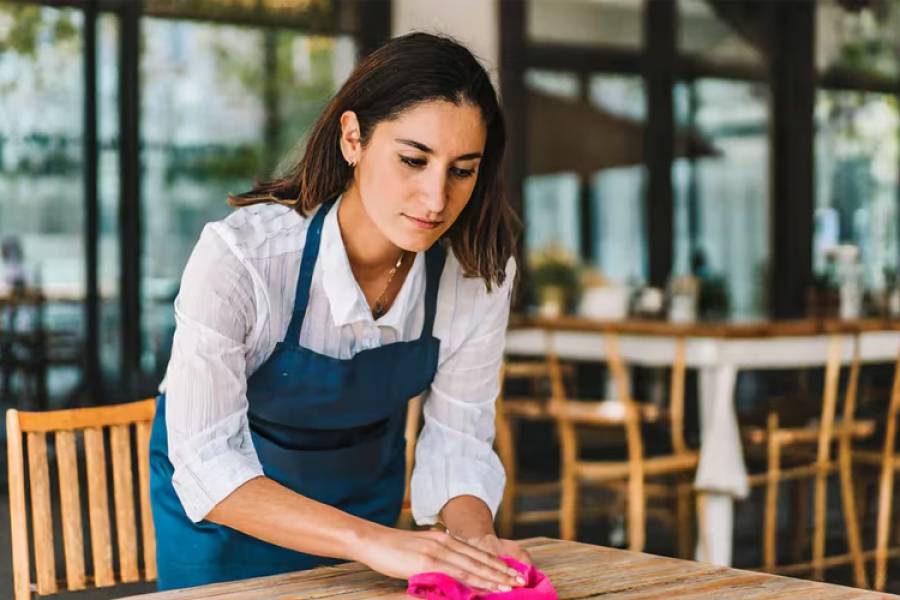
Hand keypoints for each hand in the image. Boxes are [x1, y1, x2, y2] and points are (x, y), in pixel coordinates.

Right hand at [354, 526, 527, 592]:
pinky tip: (481, 589)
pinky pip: (453, 573)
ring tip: (508, 587)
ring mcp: (436, 552)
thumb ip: (438, 560)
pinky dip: (470, 581)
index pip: (475, 552)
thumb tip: (452, 576)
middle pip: (478, 559)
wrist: (372, 540)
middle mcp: (444, 543)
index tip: (512, 572)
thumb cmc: (393, 549)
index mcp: (444, 539)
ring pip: (470, 567)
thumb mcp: (421, 551)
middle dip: (501, 572)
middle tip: (520, 581)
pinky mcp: (426, 561)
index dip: (495, 563)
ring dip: (491, 578)